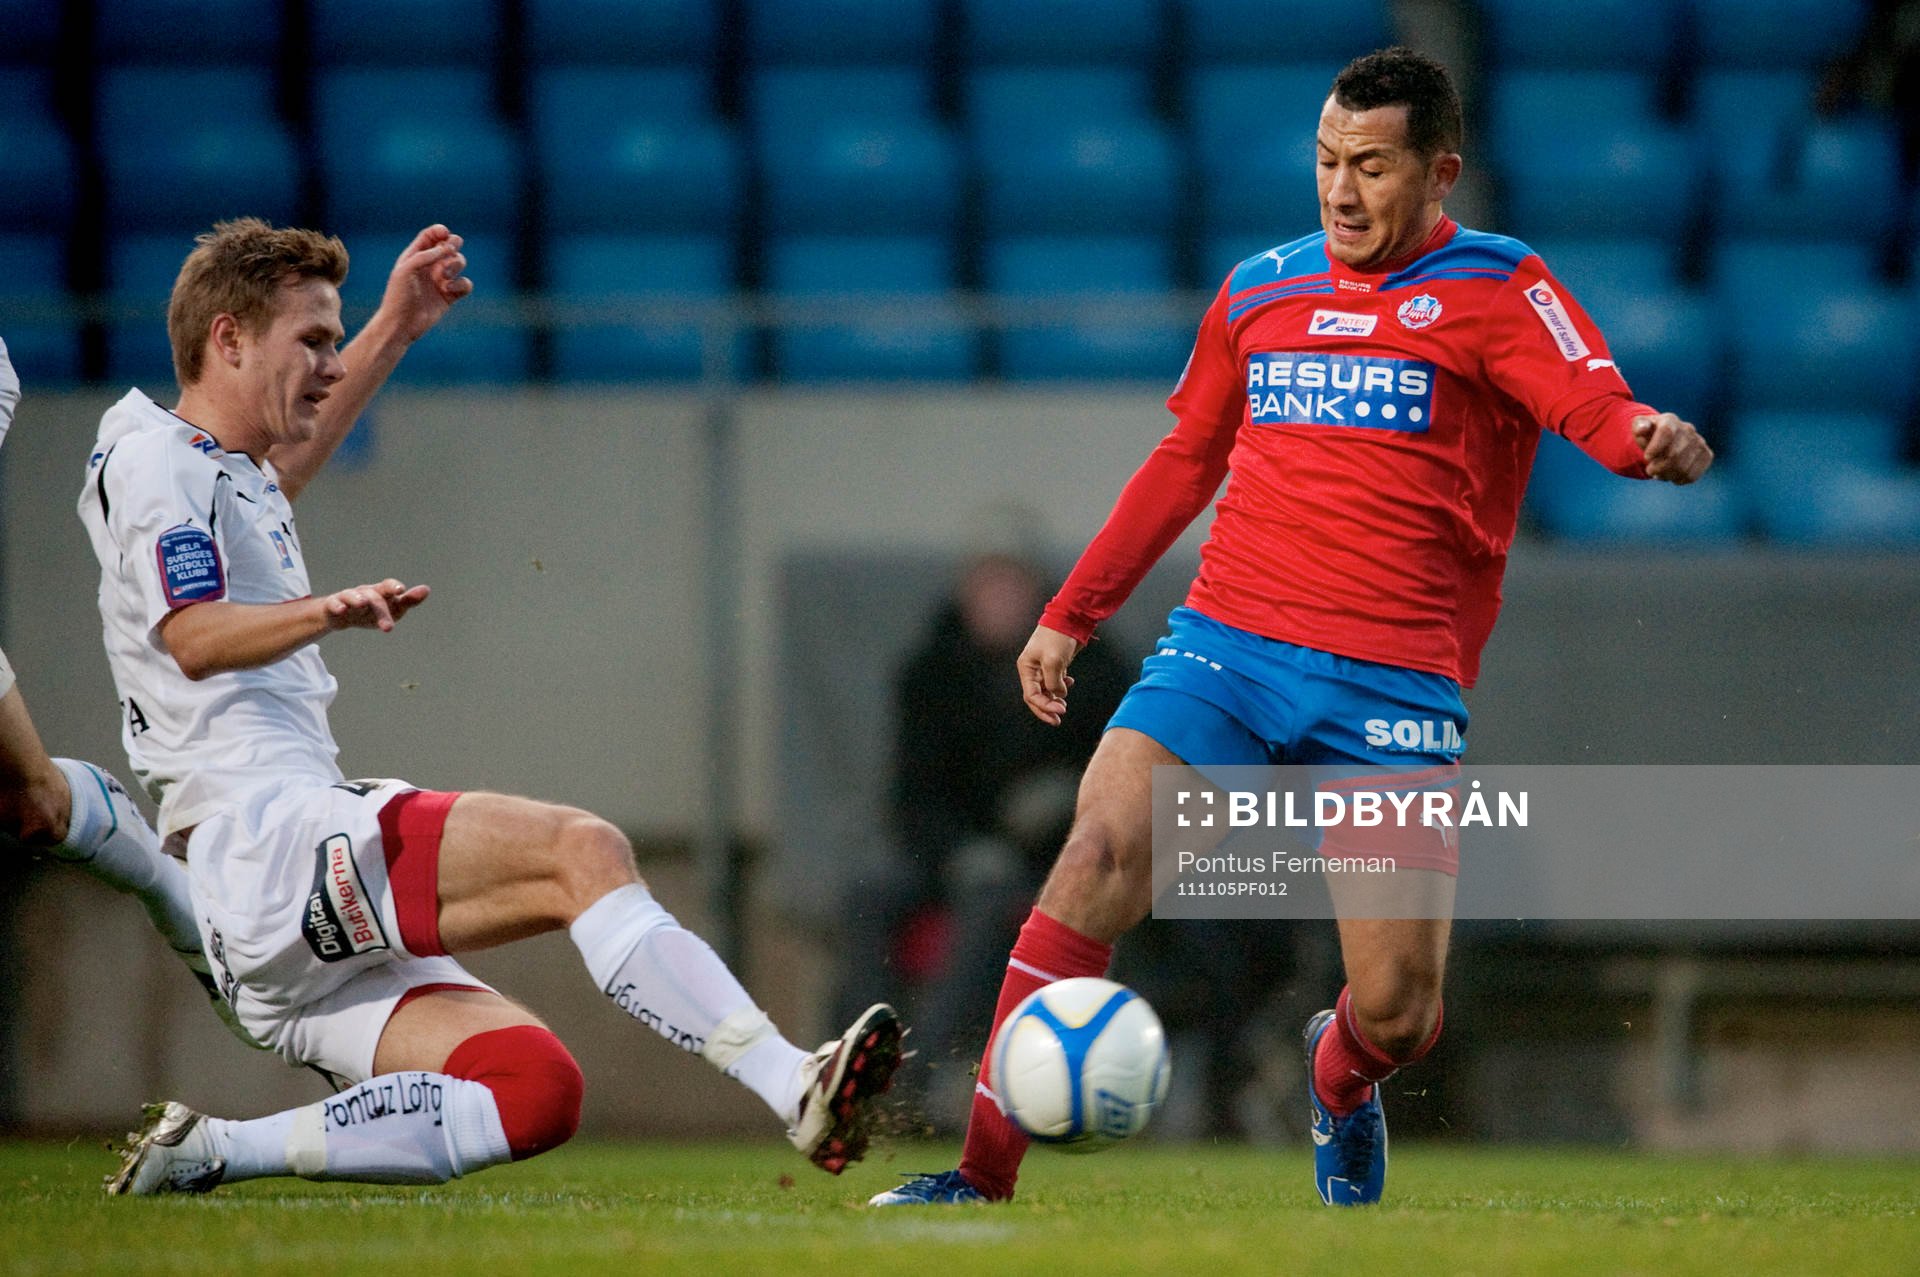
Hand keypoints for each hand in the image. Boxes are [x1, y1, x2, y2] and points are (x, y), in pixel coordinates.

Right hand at [323, 579, 430, 632]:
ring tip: (362, 604)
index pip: (388, 586)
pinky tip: (342, 610)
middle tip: (389, 628)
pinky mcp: (332, 605)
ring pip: (353, 596)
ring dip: (357, 599)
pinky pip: (333, 603)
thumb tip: (426, 589)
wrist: (339, 615)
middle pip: (374, 597)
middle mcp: (364, 592)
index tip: (401, 590)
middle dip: (382, 610)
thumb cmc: (371, 611)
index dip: (393, 586)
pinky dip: (337, 605)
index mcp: (380, 592)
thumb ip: (408, 600)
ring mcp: (347, 597)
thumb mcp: (391, 608)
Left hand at [380, 225, 472, 342]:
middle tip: (449, 250)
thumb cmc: (399, 295)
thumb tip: (447, 248)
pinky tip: (448, 289)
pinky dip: (461, 284)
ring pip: (459, 262)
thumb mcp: (406, 269)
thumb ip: (425, 255)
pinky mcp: (450, 295)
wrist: (401, 323)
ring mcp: (441, 280)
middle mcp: (430, 265)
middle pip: (449, 245)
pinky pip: (465, 284)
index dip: (440, 231)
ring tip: (443, 275)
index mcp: (415, 255)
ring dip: (455, 264)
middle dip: (453, 244)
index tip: (444, 233)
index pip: (431, 236)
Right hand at [1017, 625, 1081, 725]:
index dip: (1044, 706)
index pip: (1031, 695)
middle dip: (1046, 708)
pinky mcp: (1055, 664)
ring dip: (1054, 699)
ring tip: (1064, 705)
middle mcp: (1032, 669)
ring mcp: (1043, 667)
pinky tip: (1070, 684)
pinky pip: (1055, 682)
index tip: (1060, 711)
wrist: (1070, 618)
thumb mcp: (1053, 661)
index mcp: (1026, 668)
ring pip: (1046, 691)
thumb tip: (1059, 694)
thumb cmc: (1058, 637)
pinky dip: (1061, 687)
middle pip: (1036, 696)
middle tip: (1058, 720)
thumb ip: (1053, 682)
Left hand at [1632, 412, 1712, 484]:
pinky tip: (1672, 476)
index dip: (1656, 447)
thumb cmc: (1649, 434)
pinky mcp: (1706, 455)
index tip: (1647, 457)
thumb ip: (1639, 426)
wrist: (1665, 439)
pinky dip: (1679, 480)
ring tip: (1659, 473)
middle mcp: (1688, 429)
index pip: (1666, 432)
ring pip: (1683, 468)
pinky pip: (1693, 475)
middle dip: (1657, 467)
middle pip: (1674, 455)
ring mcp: (1699, 442)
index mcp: (1669, 420)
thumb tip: (1641, 429)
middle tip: (1650, 470)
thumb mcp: (1639, 427)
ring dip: (1666, 475)